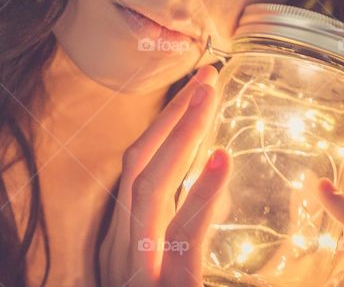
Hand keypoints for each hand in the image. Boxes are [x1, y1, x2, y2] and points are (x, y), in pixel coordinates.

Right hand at [98, 64, 231, 286]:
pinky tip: (222, 160)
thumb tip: (210, 179)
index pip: (139, 168)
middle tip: (208, 76)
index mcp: (124, 240)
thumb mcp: (162, 270)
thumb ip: (180, 231)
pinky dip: (202, 195)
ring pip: (150, 188)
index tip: (196, 89)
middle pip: (140, 164)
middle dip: (172, 116)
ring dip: (181, 136)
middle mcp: (122, 248)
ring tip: (210, 98)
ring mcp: (138, 268)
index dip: (165, 124)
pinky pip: (183, 236)